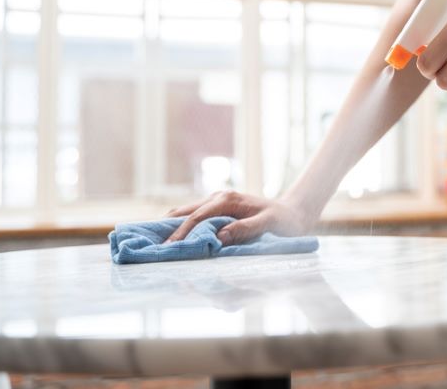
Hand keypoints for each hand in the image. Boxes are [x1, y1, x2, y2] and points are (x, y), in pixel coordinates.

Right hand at [163, 191, 308, 244]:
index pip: (197, 217)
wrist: (293, 212)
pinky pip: (193, 215)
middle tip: (153, 249)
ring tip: (157, 245)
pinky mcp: (218, 208)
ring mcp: (217, 201)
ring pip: (186, 212)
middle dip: (168, 230)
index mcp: (228, 200)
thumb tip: (219, 237)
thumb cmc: (284, 221)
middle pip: (185, 212)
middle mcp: (219, 197)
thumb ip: (245, 230)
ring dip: (172, 227)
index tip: (168, 249)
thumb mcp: (269, 225)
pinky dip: (181, 226)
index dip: (181, 234)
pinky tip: (172, 238)